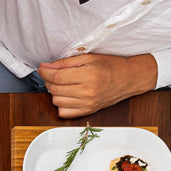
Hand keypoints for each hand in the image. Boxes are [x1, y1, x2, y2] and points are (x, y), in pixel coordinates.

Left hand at [38, 54, 157, 118]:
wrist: (129, 78)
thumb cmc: (110, 66)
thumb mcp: (89, 58)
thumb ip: (66, 62)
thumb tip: (45, 66)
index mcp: (89, 75)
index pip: (57, 77)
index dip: (45, 73)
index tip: (42, 68)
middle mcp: (87, 92)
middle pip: (54, 90)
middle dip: (48, 81)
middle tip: (53, 74)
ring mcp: (87, 104)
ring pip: (56, 101)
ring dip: (54, 92)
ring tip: (63, 84)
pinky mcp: (87, 112)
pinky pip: (63, 112)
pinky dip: (61, 104)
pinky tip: (67, 95)